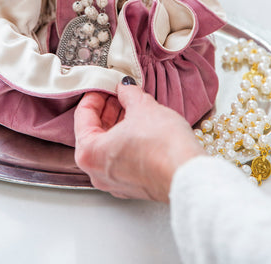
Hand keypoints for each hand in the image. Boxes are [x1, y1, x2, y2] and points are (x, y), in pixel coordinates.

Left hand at [74, 80, 204, 200]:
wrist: (188, 175)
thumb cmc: (163, 148)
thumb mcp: (143, 107)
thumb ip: (128, 94)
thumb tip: (124, 89)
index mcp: (89, 153)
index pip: (82, 115)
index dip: (95, 95)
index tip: (105, 85)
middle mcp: (96, 172)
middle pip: (93, 132)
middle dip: (107, 110)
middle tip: (118, 94)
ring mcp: (114, 182)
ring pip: (107, 146)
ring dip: (117, 124)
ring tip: (132, 107)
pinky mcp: (132, 186)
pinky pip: (121, 158)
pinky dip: (126, 140)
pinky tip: (141, 126)